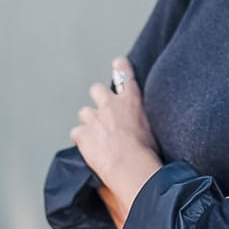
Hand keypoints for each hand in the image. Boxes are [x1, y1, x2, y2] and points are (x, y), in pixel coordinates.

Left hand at [70, 56, 160, 190]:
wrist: (130, 165)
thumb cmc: (145, 151)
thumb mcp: (152, 127)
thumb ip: (141, 118)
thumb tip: (139, 123)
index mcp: (131, 101)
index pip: (124, 74)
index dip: (120, 66)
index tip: (118, 62)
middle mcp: (110, 105)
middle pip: (97, 89)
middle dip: (98, 97)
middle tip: (103, 110)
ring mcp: (94, 118)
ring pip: (84, 112)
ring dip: (89, 120)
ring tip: (97, 134)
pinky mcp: (82, 134)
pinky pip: (77, 133)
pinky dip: (81, 139)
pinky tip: (89, 147)